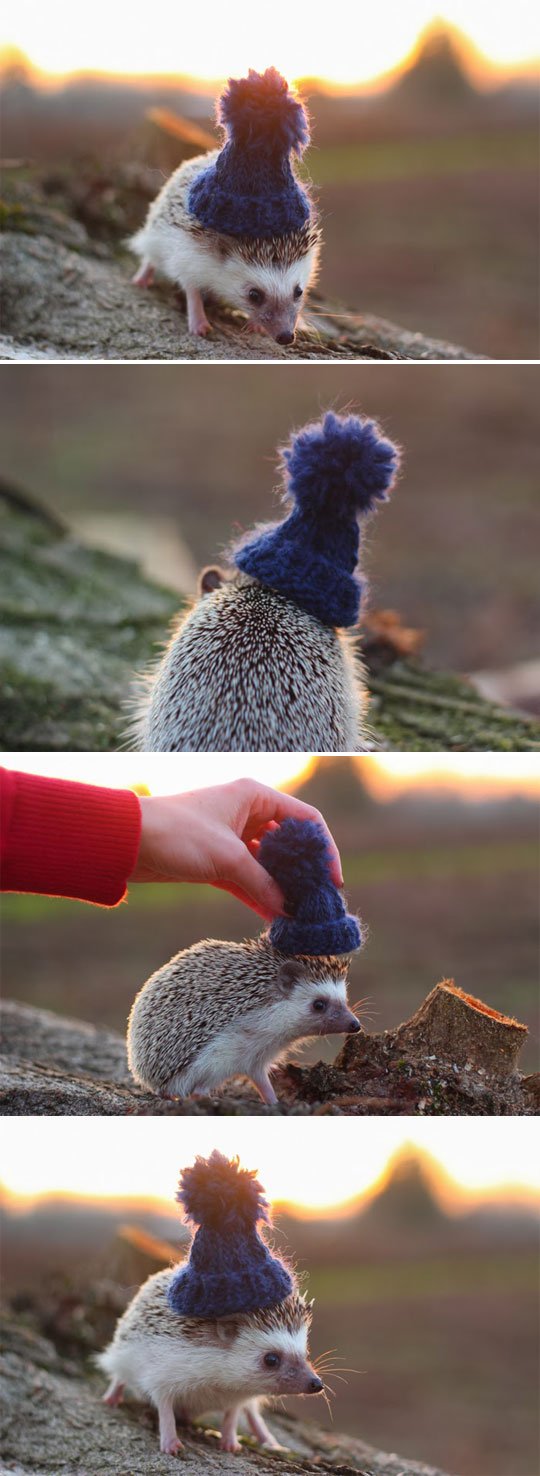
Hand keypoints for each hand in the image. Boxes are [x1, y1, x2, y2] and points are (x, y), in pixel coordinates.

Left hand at [130, 778, 342, 920]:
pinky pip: (247, 879)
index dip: (325, 849)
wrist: (125, 842)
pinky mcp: (215, 860)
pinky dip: (260, 896)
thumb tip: (289, 910)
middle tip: (319, 902)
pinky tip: (274, 918)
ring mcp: (231, 837)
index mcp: (255, 796)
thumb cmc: (177, 834)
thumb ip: (263, 884)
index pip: (306, 819)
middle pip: (289, 843)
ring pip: (267, 864)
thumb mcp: (228, 858)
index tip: (333, 881)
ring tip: (299, 915)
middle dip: (303, 873)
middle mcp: (247, 813)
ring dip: (282, 888)